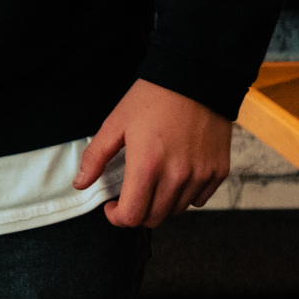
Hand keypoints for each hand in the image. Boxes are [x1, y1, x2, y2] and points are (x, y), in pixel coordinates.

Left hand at [76, 78, 231, 228]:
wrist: (195, 79)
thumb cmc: (152, 99)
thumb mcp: (115, 124)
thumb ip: (95, 157)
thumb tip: (80, 184)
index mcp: (147, 165)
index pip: (132, 216)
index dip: (117, 217)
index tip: (112, 206)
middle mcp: (177, 176)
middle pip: (154, 218)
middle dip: (137, 212)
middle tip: (130, 195)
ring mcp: (201, 175)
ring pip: (176, 211)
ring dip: (160, 204)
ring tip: (152, 182)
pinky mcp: (218, 172)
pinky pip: (199, 199)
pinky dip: (185, 196)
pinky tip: (175, 176)